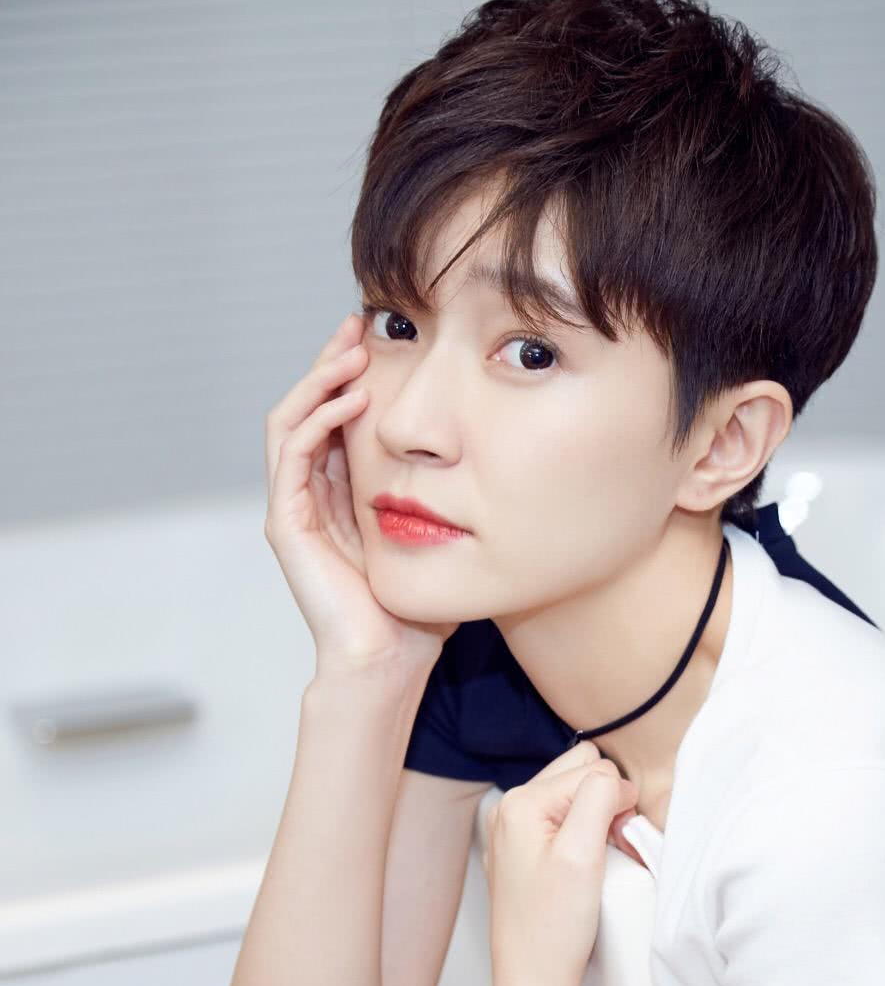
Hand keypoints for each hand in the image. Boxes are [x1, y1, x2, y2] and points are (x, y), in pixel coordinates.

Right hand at [263, 311, 459, 677]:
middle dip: (332, 361)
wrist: (391, 661)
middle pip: (310, 406)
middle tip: (359, 323)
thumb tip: (494, 456)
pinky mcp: (288, 525)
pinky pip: (293, 456)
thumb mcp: (441, 534)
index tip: (384, 336)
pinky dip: (317, 421)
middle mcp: (312, 493)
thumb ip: (449, 496)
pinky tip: (350, 402)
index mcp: (342, 491)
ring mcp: (295, 507)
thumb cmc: (418, 610)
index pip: (337, 414)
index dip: (352, 372)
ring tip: (351, 350)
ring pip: (293, 420)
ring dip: (319, 380)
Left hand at [484, 740, 638, 985]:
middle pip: (581, 776)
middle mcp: (510, 811)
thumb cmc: (552, 930)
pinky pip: (565, 825)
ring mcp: (514, 834)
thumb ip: (598, 798)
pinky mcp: (525, 856)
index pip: (593, 770)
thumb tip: (614, 779)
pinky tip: (586, 871)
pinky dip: (586, 839)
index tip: (616, 846)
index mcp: (519, 803)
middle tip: (609, 850)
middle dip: (606, 805)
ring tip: (599, 862)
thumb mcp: (583, 854)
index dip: (617, 804)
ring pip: (576, 800)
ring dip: (598, 822)